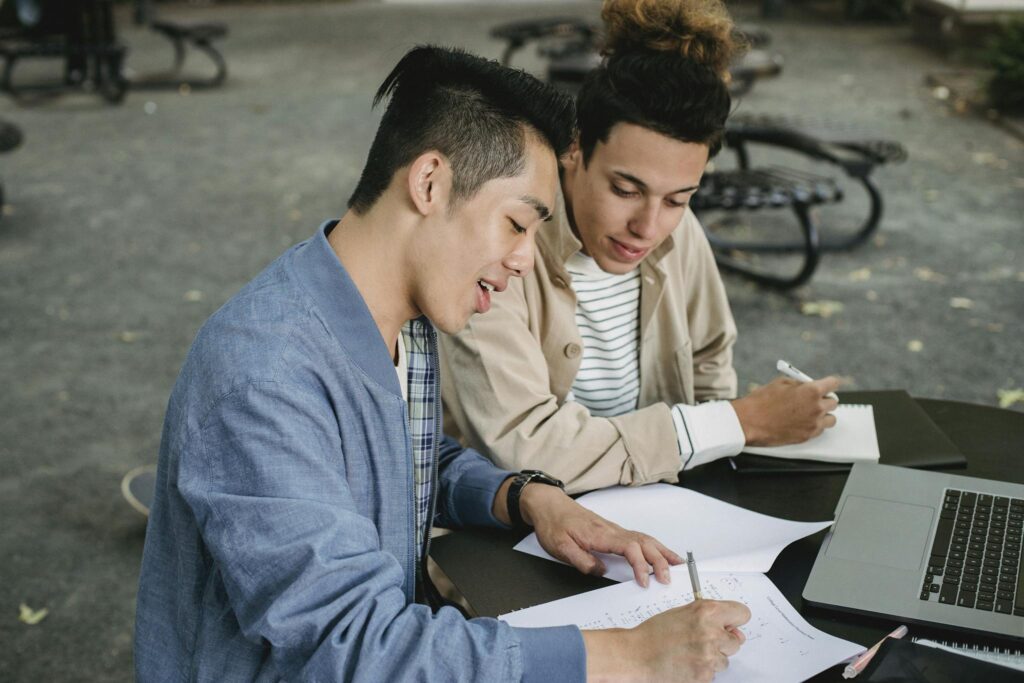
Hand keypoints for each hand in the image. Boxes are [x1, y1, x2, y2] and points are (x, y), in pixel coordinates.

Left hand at [519, 483, 682, 585]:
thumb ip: (582, 561)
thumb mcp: (560, 547)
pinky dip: (654, 546)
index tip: (645, 581)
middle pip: (644, 543)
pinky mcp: (613, 530)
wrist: (549, 505)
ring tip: (678, 565)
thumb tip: (602, 572)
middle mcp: (612, 530)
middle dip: (660, 560)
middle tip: (669, 579)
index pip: (629, 549)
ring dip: (662, 552)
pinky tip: (660, 553)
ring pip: (645, 539)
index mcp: (601, 534)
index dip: (641, 565)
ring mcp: (615, 529)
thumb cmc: (554, 524)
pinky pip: (639, 538)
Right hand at [583, 599, 749, 681]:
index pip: (742, 613)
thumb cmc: (655, 632)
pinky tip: (686, 663)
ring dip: (712, 658)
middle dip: (722, 642)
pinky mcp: (705, 675)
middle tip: (700, 641)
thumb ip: (710, 617)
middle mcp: (711, 632)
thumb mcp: (683, 613)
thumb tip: (733, 630)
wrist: (637, 654)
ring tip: (689, 652)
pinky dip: (703, 670)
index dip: (735, 620)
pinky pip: (714, 673)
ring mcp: (709, 655)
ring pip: (725, 659)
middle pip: (736, 641)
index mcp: (706, 611)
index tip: (731, 624)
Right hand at [731, 376, 840, 445]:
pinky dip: (814, 426)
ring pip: (830, 419)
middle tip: (814, 399)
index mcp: (811, 391)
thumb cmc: (761, 402)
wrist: (749, 422)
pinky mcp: (807, 436)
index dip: (829, 383)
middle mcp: (816, 408)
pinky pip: (820, 430)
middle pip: (833, 402)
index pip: (833, 384)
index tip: (827, 385)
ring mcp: (813, 424)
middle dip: (824, 399)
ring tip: (810, 412)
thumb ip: (799, 383)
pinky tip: (802, 421)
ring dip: (823, 414)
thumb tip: (806, 385)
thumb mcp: (780, 383)